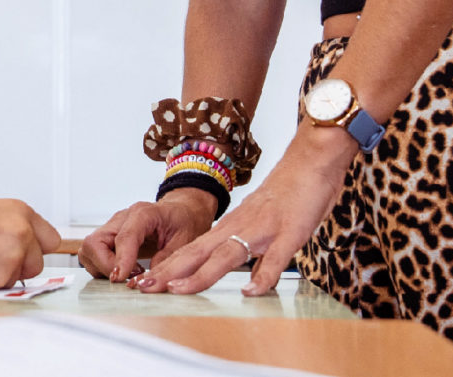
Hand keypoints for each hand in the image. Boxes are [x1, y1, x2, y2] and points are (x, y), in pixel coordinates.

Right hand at [0, 199, 60, 289]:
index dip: (36, 249)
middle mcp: (22, 231)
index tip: (29, 254)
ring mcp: (13, 255)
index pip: (50, 239)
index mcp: (20, 211)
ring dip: (2, 276)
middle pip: (38, 262)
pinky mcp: (2, 277)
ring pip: (19, 277)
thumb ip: (11, 228)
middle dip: (19, 266)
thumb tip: (23, 247)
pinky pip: (3, 288)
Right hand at [78, 189, 214, 281]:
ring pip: (89, 249)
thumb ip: (167, 260)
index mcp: (143, 213)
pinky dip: (103, 267)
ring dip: (102, 268)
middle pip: (95, 242)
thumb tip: (147, 281)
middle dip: (106, 266)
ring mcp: (112, 227)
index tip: (121, 278)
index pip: (124, 236)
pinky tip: (124, 270)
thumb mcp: (185, 241)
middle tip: (127, 279)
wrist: (181, 212)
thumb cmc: (183, 222)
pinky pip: (93, 254)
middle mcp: (122, 218)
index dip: (121, 260)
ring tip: (128, 274)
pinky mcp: (107, 237)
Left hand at [136, 133, 353, 296]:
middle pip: (197, 253)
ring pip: (226, 256)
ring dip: (201, 274)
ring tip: (178, 290)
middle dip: (169, 272)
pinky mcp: (288, 233)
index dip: (165, 267)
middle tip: (142, 287)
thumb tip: (243, 279)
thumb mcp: (257, 224)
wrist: (310, 161)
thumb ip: (247, 250)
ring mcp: (262, 230)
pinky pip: (274, 258)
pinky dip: (263, 276)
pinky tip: (251, 291)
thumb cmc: (285, 194)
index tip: (143, 282)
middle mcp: (238, 228)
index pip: (189, 250)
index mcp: (229, 227)